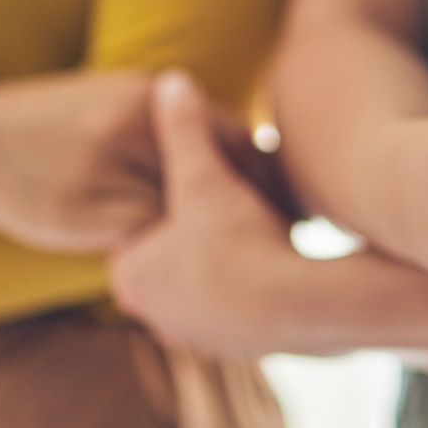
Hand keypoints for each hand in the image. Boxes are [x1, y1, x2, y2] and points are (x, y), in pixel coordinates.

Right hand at [0, 69, 293, 254]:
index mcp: (146, 94)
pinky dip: (172, 251)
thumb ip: (172, 122)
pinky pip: (146, 239)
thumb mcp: (115, 101)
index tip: (290, 200)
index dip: (267, 174)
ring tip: (249, 253)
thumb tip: (244, 149)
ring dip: (218, 234)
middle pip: (219, 176)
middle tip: (284, 230)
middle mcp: (132, 129)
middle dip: (253, 207)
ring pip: (185, 213)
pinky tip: (193, 264)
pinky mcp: (85, 214)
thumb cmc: (55, 123)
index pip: (233, 135)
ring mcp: (107, 172)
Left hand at [109, 71, 298, 355]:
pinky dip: (256, 283)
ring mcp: (195, 337)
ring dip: (233, 255)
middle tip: (238, 207)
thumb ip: (183, 129)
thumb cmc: (240, 240)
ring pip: (212, 278)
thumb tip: (171, 78)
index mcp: (129, 277)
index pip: (146, 221)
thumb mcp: (205, 175)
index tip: (210, 184)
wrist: (298, 305)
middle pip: (178, 251)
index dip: (182, 194)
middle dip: (204, 228)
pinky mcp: (235, 350)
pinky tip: (279, 262)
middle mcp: (153, 315)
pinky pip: (241, 303)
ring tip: (262, 232)